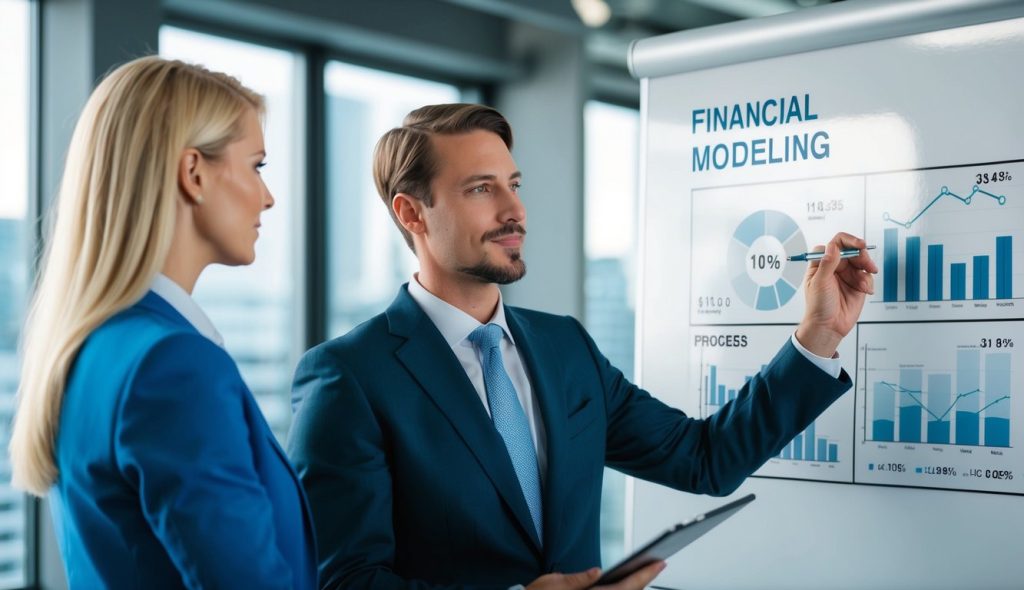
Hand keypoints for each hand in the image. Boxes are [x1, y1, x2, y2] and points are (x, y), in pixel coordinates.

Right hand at [525, 561, 665, 589]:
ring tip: (646, 572)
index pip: (625, 587)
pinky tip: (629, 583)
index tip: (659, 563)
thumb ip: (576, 579)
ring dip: (635, 587)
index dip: (644, 575)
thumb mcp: (552, 585)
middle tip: (659, 564)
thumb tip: (597, 572)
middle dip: (644, 580)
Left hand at [796, 232, 877, 356]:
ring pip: (862, 262)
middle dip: (862, 255)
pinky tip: (865, 290)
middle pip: (852, 250)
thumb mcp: (820, 282)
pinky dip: (869, 281)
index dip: (848, 241)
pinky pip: (867, 276)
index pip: (836, 243)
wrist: (829, 326)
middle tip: (867, 264)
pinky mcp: (857, 284)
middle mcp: (835, 266)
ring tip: (867, 278)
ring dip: (867, 267)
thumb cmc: (818, 306)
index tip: (859, 245)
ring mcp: (847, 275)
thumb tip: (833, 247)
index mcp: (822, 263)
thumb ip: (827, 263)